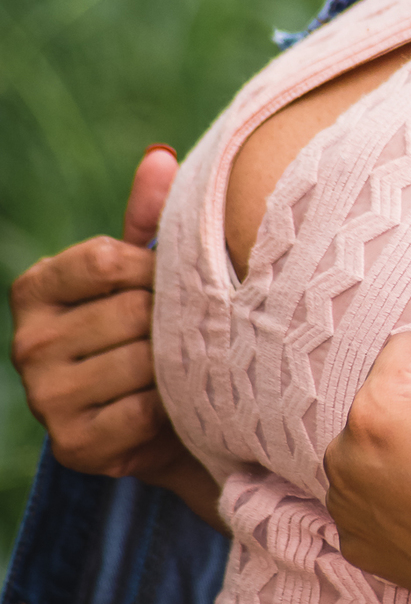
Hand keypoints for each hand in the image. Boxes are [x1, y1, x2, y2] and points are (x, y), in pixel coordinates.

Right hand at [9, 146, 225, 531]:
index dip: (153, 267)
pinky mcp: (74, 447)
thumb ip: (151, 216)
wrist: (166, 419)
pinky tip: (173, 405)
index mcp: (35, 289)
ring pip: (140, 362)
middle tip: (190, 330)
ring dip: (176, 364)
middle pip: (129, 312)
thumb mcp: (145, 269)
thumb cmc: (152, 326)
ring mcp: (45, 400)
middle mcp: (27, 345)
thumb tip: (161, 156)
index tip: (171, 281)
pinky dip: (171, 407)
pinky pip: (143, 412)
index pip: (103, 259)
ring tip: (184, 365)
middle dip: (172, 319)